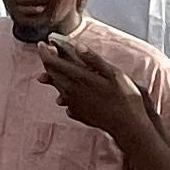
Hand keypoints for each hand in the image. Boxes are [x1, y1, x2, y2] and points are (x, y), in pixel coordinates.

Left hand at [36, 32, 152, 146]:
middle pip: (52, 74)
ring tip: (55, 67)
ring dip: (53, 75)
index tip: (42, 43)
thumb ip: (94, 60)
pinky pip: (64, 99)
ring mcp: (73, 104)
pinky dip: (62, 90)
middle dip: (48, 61)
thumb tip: (78, 46)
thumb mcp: (114, 74)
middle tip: (48, 51)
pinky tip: (67, 90)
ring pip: (57, 86)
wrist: (128, 126)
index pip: (53, 63)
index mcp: (79, 79)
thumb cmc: (125, 98)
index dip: (45, 52)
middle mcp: (71, 92)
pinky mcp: (77, 113)